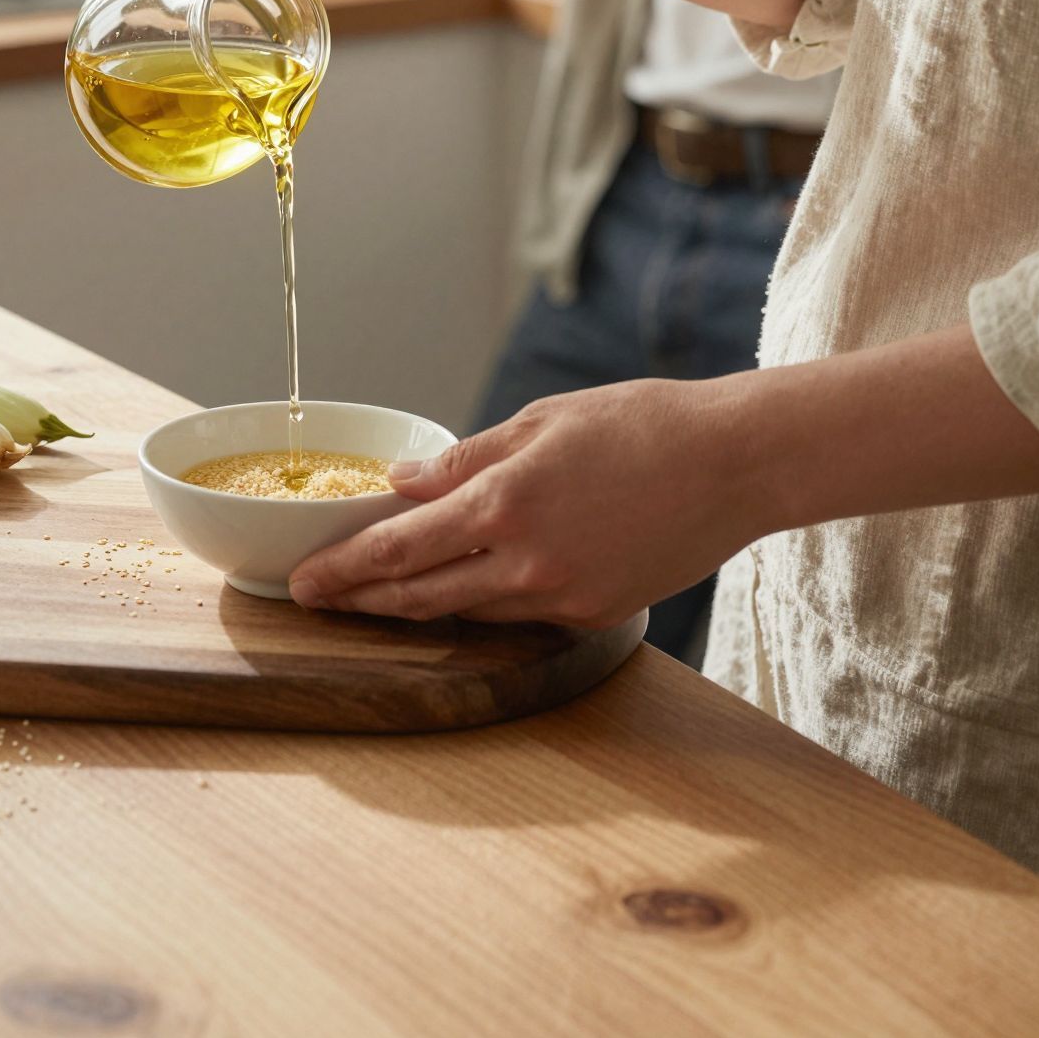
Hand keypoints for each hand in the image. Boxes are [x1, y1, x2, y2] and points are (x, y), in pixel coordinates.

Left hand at [287, 379, 764, 629]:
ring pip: (467, 612)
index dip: (344, 569)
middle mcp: (528, 562)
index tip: (304, 581)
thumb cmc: (641, 425)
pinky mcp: (595, 615)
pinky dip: (480, 603)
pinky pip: (518, 615)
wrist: (735, 464)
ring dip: (414, 606)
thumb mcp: (542, 422)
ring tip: (372, 596)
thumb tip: (400, 484)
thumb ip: (464, 460)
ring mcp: (564, 597)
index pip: (399, 549)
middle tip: (315, 600)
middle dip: (361, 600)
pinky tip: (458, 589)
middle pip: (420, 596)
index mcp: (507, 503)